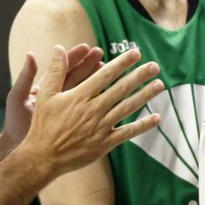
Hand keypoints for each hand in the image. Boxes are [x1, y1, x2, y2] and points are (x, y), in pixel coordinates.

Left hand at [1, 44, 103, 149]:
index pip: (62, 68)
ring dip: (96, 79)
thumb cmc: (15, 122)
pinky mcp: (75, 121)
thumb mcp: (18, 98)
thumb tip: (31, 54)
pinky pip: (89, 108)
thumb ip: (26, 77)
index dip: (74, 57)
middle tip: (101, 54)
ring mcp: (67, 108)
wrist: (23, 150)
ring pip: (84, 90)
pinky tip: (111, 94)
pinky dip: (99, 100)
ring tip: (109, 70)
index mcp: (46, 87)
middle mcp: (58, 95)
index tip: (86, 47)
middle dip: (89, 64)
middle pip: (76, 76)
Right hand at [19, 46, 163, 177]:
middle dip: (139, 76)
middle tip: (154, 65)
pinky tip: (157, 118)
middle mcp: (93, 110)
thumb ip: (56, 71)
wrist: (43, 157)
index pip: (105, 75)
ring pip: (127, 108)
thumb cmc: (44, 124)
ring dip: (145, 96)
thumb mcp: (45, 95)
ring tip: (160, 85)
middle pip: (121, 89)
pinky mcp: (105, 143)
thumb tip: (60, 47)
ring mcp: (100, 127)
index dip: (122, 63)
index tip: (135, 53)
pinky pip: (127, 133)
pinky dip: (143, 125)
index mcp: (80, 96)